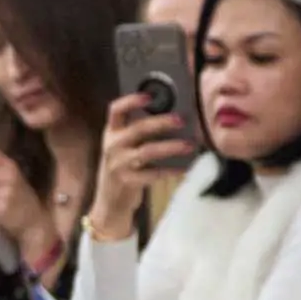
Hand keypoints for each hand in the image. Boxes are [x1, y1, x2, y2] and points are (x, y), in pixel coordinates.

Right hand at [87, 88, 196, 242]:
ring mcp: (118, 164)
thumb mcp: (125, 148)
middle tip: (182, 120)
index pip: (115, 111)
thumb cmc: (124, 169)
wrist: (110, 202)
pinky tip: (185, 168)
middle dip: (161, 123)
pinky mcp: (127, 182)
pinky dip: (171, 171)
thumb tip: (175, 116)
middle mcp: (112, 146)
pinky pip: (153, 174)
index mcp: (111, 133)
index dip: (131, 101)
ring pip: (147, 151)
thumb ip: (141, 133)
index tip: (149, 96)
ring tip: (190, 145)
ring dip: (171, 147)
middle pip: (137, 129)